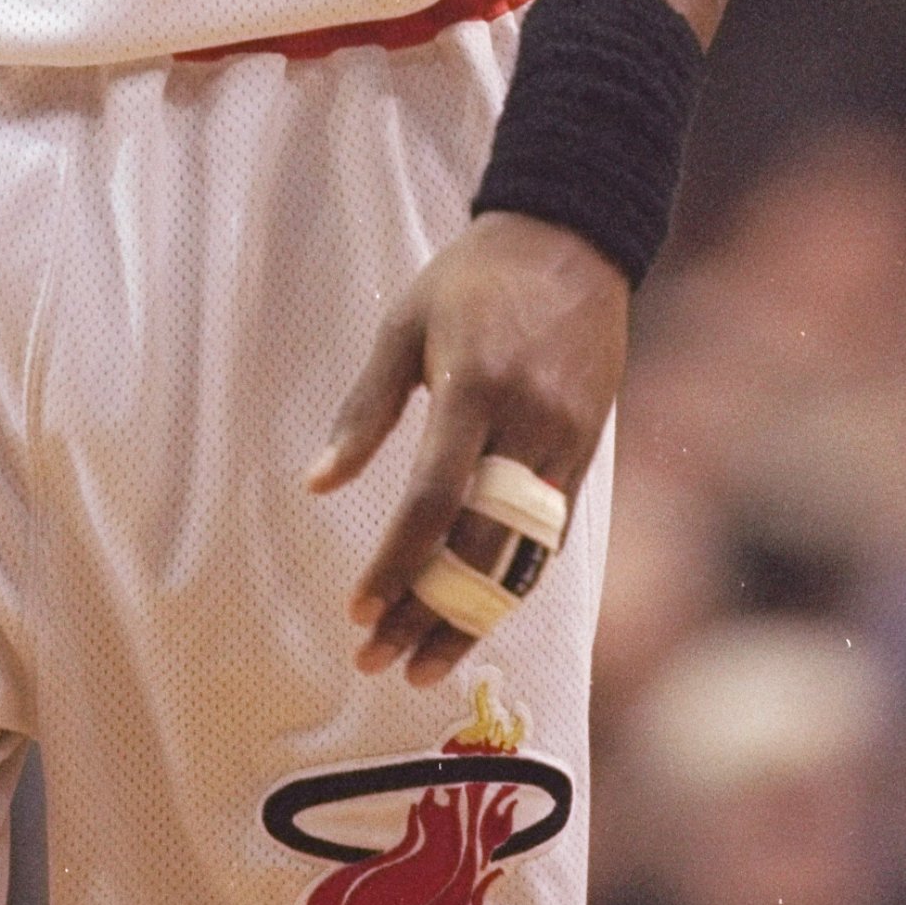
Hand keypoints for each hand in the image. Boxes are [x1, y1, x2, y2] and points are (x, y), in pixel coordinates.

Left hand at [309, 210, 627, 687]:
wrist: (570, 239)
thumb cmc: (471, 280)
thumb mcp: (404, 325)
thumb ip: (364, 410)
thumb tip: (316, 485)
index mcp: (475, 386)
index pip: (434, 499)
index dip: (397, 564)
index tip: (360, 612)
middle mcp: (527, 423)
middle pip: (480, 545)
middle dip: (429, 612)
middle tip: (380, 662)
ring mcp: (566, 441)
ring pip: (521, 555)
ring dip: (474, 617)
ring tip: (426, 664)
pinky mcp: (588, 451)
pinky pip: (550, 536)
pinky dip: (514, 582)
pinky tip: (478, 613)